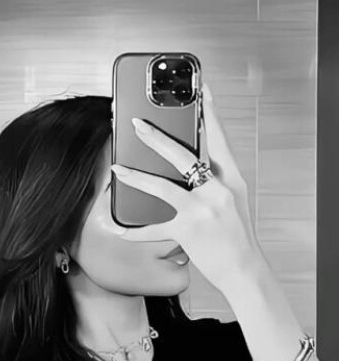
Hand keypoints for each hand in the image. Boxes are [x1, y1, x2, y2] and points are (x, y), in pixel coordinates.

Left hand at [110, 82, 262, 294]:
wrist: (244, 269)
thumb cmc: (236, 235)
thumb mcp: (232, 201)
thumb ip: (214, 180)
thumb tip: (190, 165)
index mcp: (231, 179)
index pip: (219, 139)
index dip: (210, 113)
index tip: (201, 91)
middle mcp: (218, 190)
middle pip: (183, 156)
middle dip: (156, 138)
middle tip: (137, 124)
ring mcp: (203, 209)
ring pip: (162, 187)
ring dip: (136, 177)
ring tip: (116, 168)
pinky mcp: (188, 230)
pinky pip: (154, 228)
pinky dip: (135, 230)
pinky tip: (119, 228)